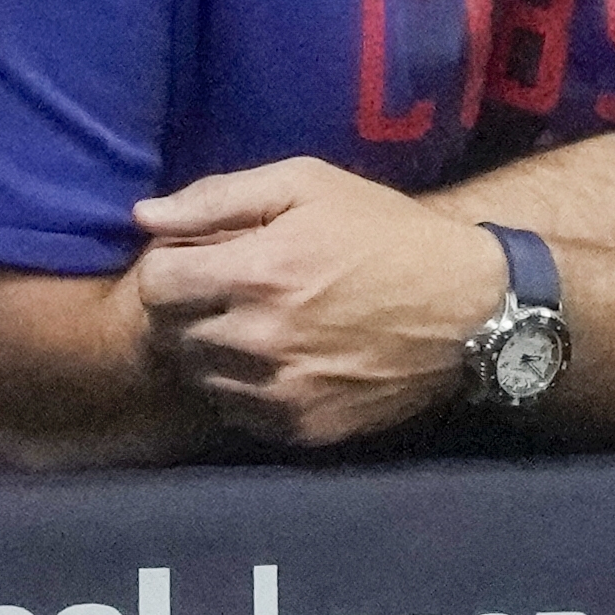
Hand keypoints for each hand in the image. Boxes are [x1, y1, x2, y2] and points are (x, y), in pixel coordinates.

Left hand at [130, 159, 507, 447]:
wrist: (471, 310)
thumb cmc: (388, 234)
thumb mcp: (311, 186)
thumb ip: (220, 198)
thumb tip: (144, 217)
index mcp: (260, 272)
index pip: (155, 283)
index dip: (172, 266)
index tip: (202, 260)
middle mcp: (263, 338)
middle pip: (171, 333)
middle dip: (191, 308)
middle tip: (234, 292)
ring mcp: (283, 391)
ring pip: (200, 376)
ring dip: (215, 350)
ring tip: (259, 326)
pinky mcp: (304, 428)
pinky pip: (237, 411)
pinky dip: (246, 387)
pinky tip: (284, 360)